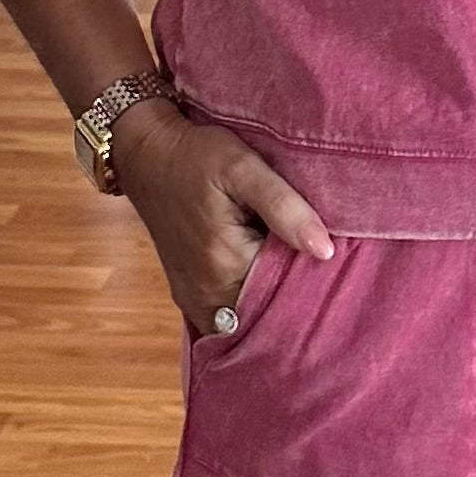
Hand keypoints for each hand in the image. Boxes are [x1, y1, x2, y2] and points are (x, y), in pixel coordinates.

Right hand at [107, 102, 334, 340]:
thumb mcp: (243, 167)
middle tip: (315, 263)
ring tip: (290, 267)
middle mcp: (207, 295)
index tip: (328, 258)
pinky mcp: (190, 298)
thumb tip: (325, 251)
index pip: (289, 295)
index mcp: (226, 265)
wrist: (147, 156)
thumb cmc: (196, 156)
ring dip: (273, 302)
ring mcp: (195, 301)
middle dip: (295, 295)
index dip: (314, 279)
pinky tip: (264, 276)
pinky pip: (230, 318)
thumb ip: (284, 207)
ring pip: (250, 320)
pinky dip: (250, 304)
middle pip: (268, 313)